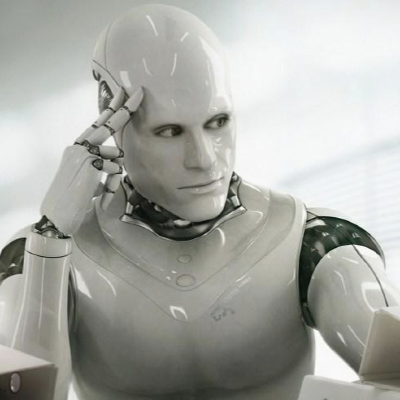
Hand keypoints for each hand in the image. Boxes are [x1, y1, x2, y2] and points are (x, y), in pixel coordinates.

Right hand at [40, 87, 142, 235]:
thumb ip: (101, 165)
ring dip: (114, 175)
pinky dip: (112, 183)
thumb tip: (118, 162)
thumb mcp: (89, 178)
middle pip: (107, 125)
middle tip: (140, 92)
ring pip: (117, 155)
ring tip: (98, 190)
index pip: (97, 124)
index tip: (122, 94)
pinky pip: (115, 169)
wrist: (57, 215)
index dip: (111, 109)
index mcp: (78, 147)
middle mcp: (78, 146)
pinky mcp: (89, 164)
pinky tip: (98, 194)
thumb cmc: (74, 198)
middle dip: (125, 109)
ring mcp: (82, 153)